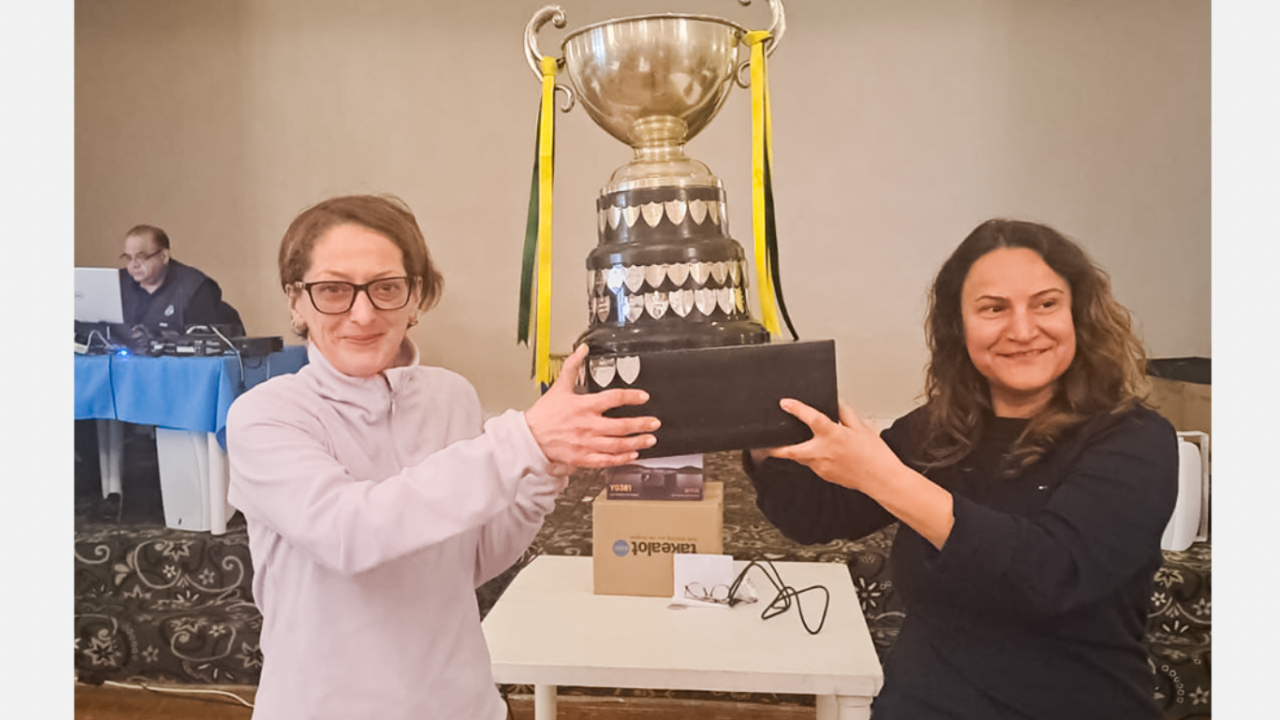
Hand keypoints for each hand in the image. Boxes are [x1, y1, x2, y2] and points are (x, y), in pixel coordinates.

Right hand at [524, 345, 659, 468]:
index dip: (631, 397)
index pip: (613, 398)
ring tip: (649, 440)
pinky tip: (632, 455)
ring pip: (617, 444)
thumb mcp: (559, 386)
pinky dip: (621, 458)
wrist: (529, 438)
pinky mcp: (583, 458)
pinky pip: (606, 460)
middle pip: (620, 425)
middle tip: (654, 423)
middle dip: (641, 424)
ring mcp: (586, 443)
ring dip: (636, 442)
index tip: (644, 397)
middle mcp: (588, 425)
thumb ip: (573, 366)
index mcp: (584, 406)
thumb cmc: (544, 414)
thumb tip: (581, 349)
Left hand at [770, 399, 900, 491]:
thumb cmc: (874, 454)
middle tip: (763, 443)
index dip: (796, 409)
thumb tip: (835, 402)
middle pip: (790, 451)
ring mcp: (821, 466)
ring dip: (795, 450)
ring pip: (801, 457)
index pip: (810, 419)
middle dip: (775, 447)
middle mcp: (823, 452)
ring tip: (792, 442)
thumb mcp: (862, 427)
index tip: (785, 403)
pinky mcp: (824, 475)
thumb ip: (845, 413)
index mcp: (833, 436)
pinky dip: (811, 457)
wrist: (882, 479)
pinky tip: (818, 452)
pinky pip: (812, 464)